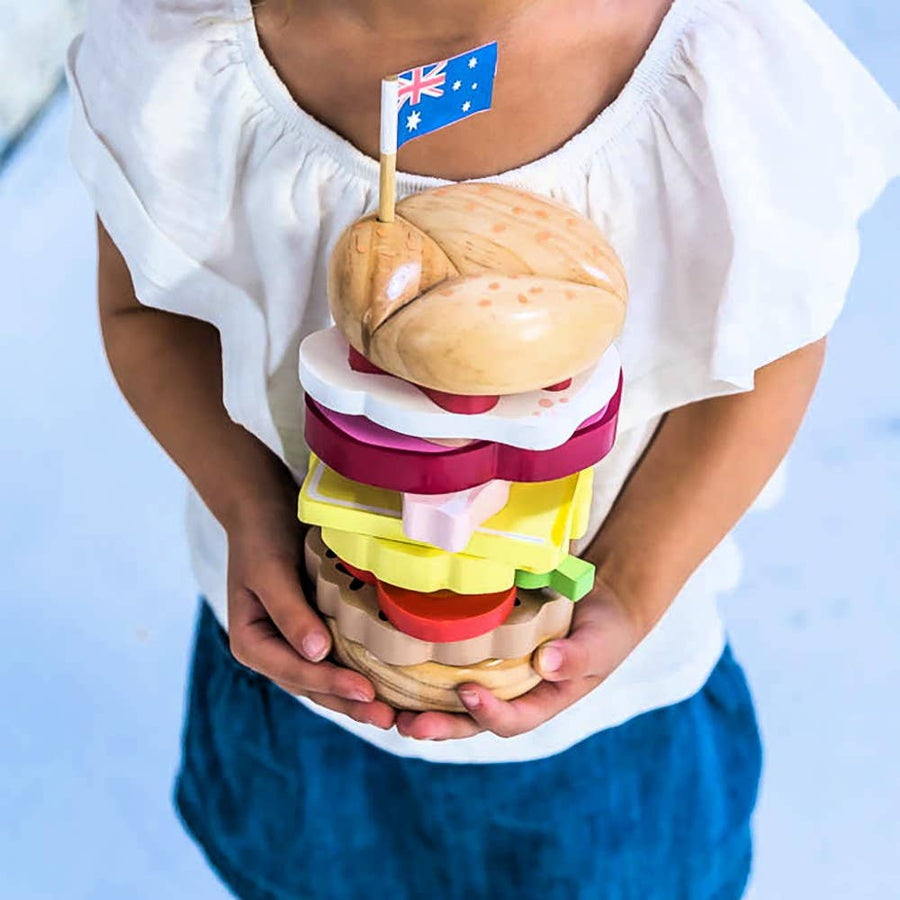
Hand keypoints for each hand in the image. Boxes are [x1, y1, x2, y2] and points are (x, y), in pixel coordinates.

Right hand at [226, 499, 395, 730]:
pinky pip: (337, 657)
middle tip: (389, 719)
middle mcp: (271, 650)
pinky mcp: (313, 628)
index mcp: (251, 643)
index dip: (331, 686)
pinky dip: (357, 670)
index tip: (366, 693)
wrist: (262, 505)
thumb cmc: (262, 535)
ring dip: (355, 697)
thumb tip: (317, 654)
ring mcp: (293, 642)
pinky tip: (386, 682)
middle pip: (312, 686)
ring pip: (326, 679)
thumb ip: (291, 613)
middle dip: (349, 704)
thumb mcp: (270, 571)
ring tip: (393, 714)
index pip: (295, 672)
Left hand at [395, 580, 649, 740]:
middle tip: (407, 726)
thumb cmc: (603, 630)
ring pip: (452, 699)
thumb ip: (577, 656)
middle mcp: (512, 694)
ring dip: (420, 707)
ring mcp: (493, 674)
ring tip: (386, 709)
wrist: (598, 605)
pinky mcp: (479, 649)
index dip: (488, 713)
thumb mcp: (598, 643)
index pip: (512, 719)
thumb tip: (547, 666)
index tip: (467, 693)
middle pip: (471, 720)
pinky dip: (422, 671)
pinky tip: (393, 666)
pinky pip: (449, 665)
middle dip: (440, 726)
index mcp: (541, 701)